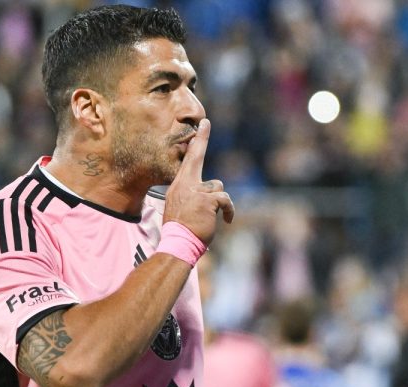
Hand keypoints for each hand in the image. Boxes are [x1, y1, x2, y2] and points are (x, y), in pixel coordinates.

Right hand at [163, 119, 234, 244]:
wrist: (178, 243)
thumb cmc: (181, 230)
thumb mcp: (181, 209)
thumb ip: (192, 196)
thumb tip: (212, 190)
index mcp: (178, 186)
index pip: (186, 160)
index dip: (195, 143)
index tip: (202, 126)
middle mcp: (185, 185)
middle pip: (196, 157)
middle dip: (202, 139)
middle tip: (206, 122)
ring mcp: (196, 191)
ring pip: (217, 186)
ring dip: (219, 201)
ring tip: (212, 216)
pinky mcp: (207, 200)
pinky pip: (225, 200)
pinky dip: (229, 210)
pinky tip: (228, 220)